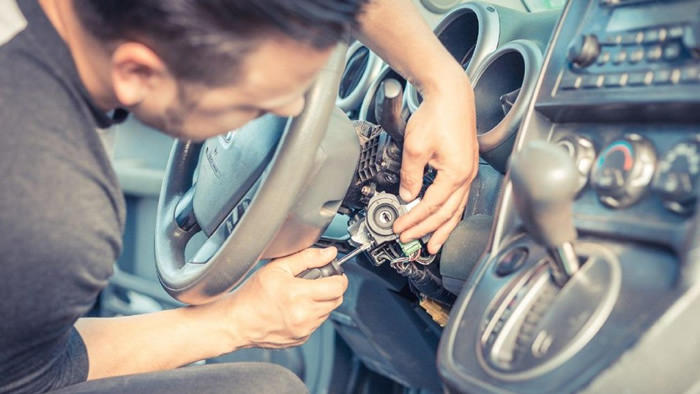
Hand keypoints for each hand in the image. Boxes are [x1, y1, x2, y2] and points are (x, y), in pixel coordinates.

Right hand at [218, 247, 346, 348]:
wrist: (237, 322)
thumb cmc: (252, 296)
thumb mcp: (277, 268)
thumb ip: (306, 258)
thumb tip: (328, 253)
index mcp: (298, 294)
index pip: (338, 287)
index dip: (339, 277)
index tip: (334, 274)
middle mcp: (304, 315)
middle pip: (336, 300)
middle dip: (331, 289)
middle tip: (317, 282)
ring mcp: (303, 329)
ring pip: (327, 312)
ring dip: (322, 302)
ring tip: (302, 295)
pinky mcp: (301, 339)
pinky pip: (316, 324)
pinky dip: (312, 315)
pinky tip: (295, 308)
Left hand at [393, 72, 478, 253]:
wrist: (450, 94)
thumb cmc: (438, 115)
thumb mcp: (415, 148)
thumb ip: (410, 176)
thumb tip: (406, 196)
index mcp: (455, 174)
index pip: (431, 207)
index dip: (413, 220)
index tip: (400, 228)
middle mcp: (466, 176)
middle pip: (446, 214)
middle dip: (426, 230)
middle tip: (411, 241)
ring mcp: (468, 171)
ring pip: (456, 209)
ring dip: (443, 228)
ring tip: (433, 243)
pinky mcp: (465, 165)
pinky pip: (458, 198)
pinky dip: (449, 212)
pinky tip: (443, 218)